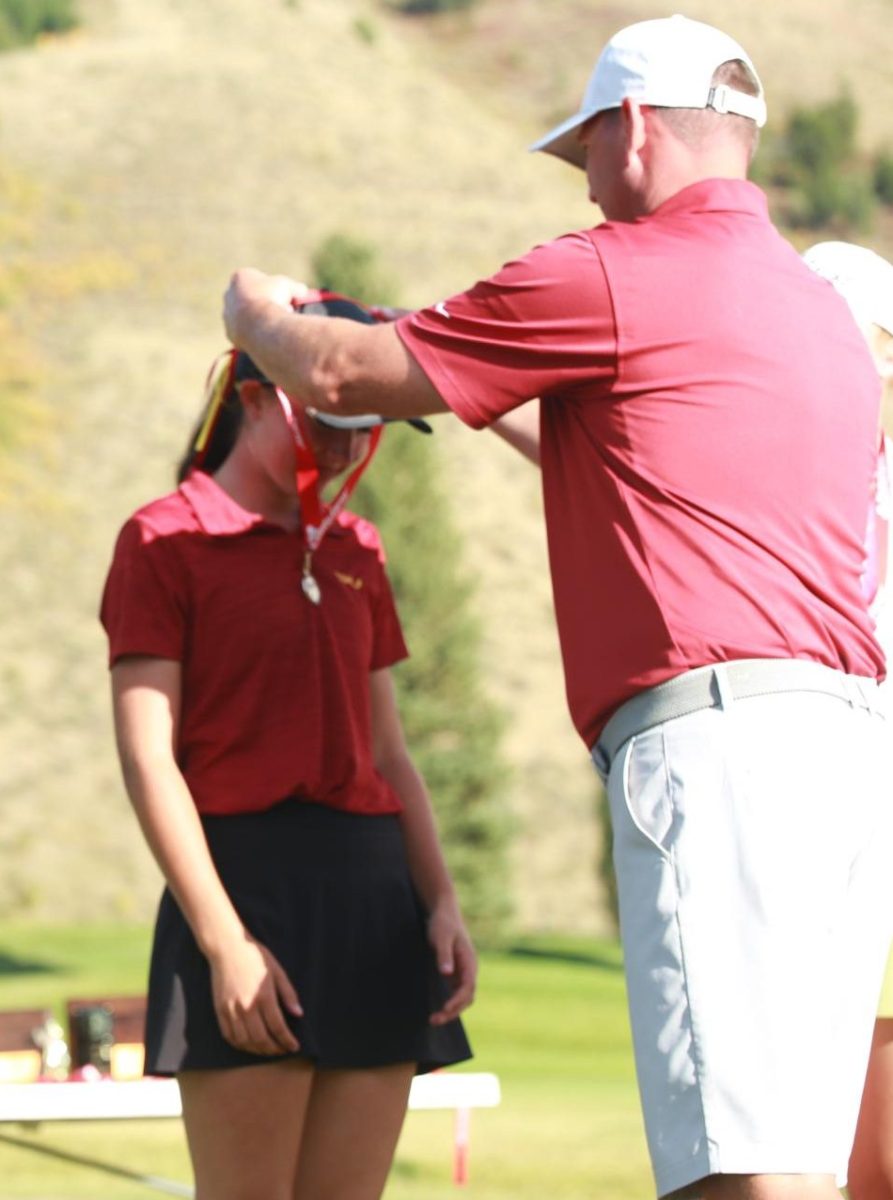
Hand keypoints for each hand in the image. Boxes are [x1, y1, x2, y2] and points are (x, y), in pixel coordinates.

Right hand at [207, 931, 302, 1055]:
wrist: (227, 948)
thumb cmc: (255, 957)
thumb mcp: (277, 971)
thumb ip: (288, 994)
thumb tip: (298, 1014)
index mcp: (264, 996)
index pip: (278, 1027)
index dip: (287, 1040)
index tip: (294, 1046)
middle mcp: (246, 1006)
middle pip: (261, 1039)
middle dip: (274, 1049)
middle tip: (283, 1050)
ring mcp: (231, 1010)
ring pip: (245, 1041)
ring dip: (258, 1050)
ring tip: (268, 1050)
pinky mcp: (220, 1010)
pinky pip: (229, 1036)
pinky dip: (240, 1045)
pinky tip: (249, 1045)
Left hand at [222, 268, 308, 343]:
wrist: (261, 325)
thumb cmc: (274, 300)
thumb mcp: (290, 287)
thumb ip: (296, 288)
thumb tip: (302, 291)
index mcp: (240, 277)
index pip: (257, 280)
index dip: (272, 288)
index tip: (284, 296)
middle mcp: (229, 294)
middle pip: (249, 298)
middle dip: (264, 303)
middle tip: (281, 311)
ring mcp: (227, 315)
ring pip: (245, 316)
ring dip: (259, 320)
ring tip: (275, 325)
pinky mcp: (230, 334)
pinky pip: (245, 333)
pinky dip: (255, 334)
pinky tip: (267, 337)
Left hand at [426, 898, 476, 1025]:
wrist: (443, 911)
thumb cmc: (443, 923)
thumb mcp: (441, 937)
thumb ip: (444, 955)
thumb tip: (447, 973)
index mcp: (469, 961)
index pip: (468, 987)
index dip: (457, 1000)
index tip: (445, 1009)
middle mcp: (469, 969)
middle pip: (466, 997)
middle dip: (453, 1011)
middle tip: (434, 1020)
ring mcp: (463, 971)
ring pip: (462, 997)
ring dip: (451, 1010)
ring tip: (434, 1019)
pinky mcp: (455, 971)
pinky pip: (456, 992)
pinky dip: (449, 1003)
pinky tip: (438, 1009)